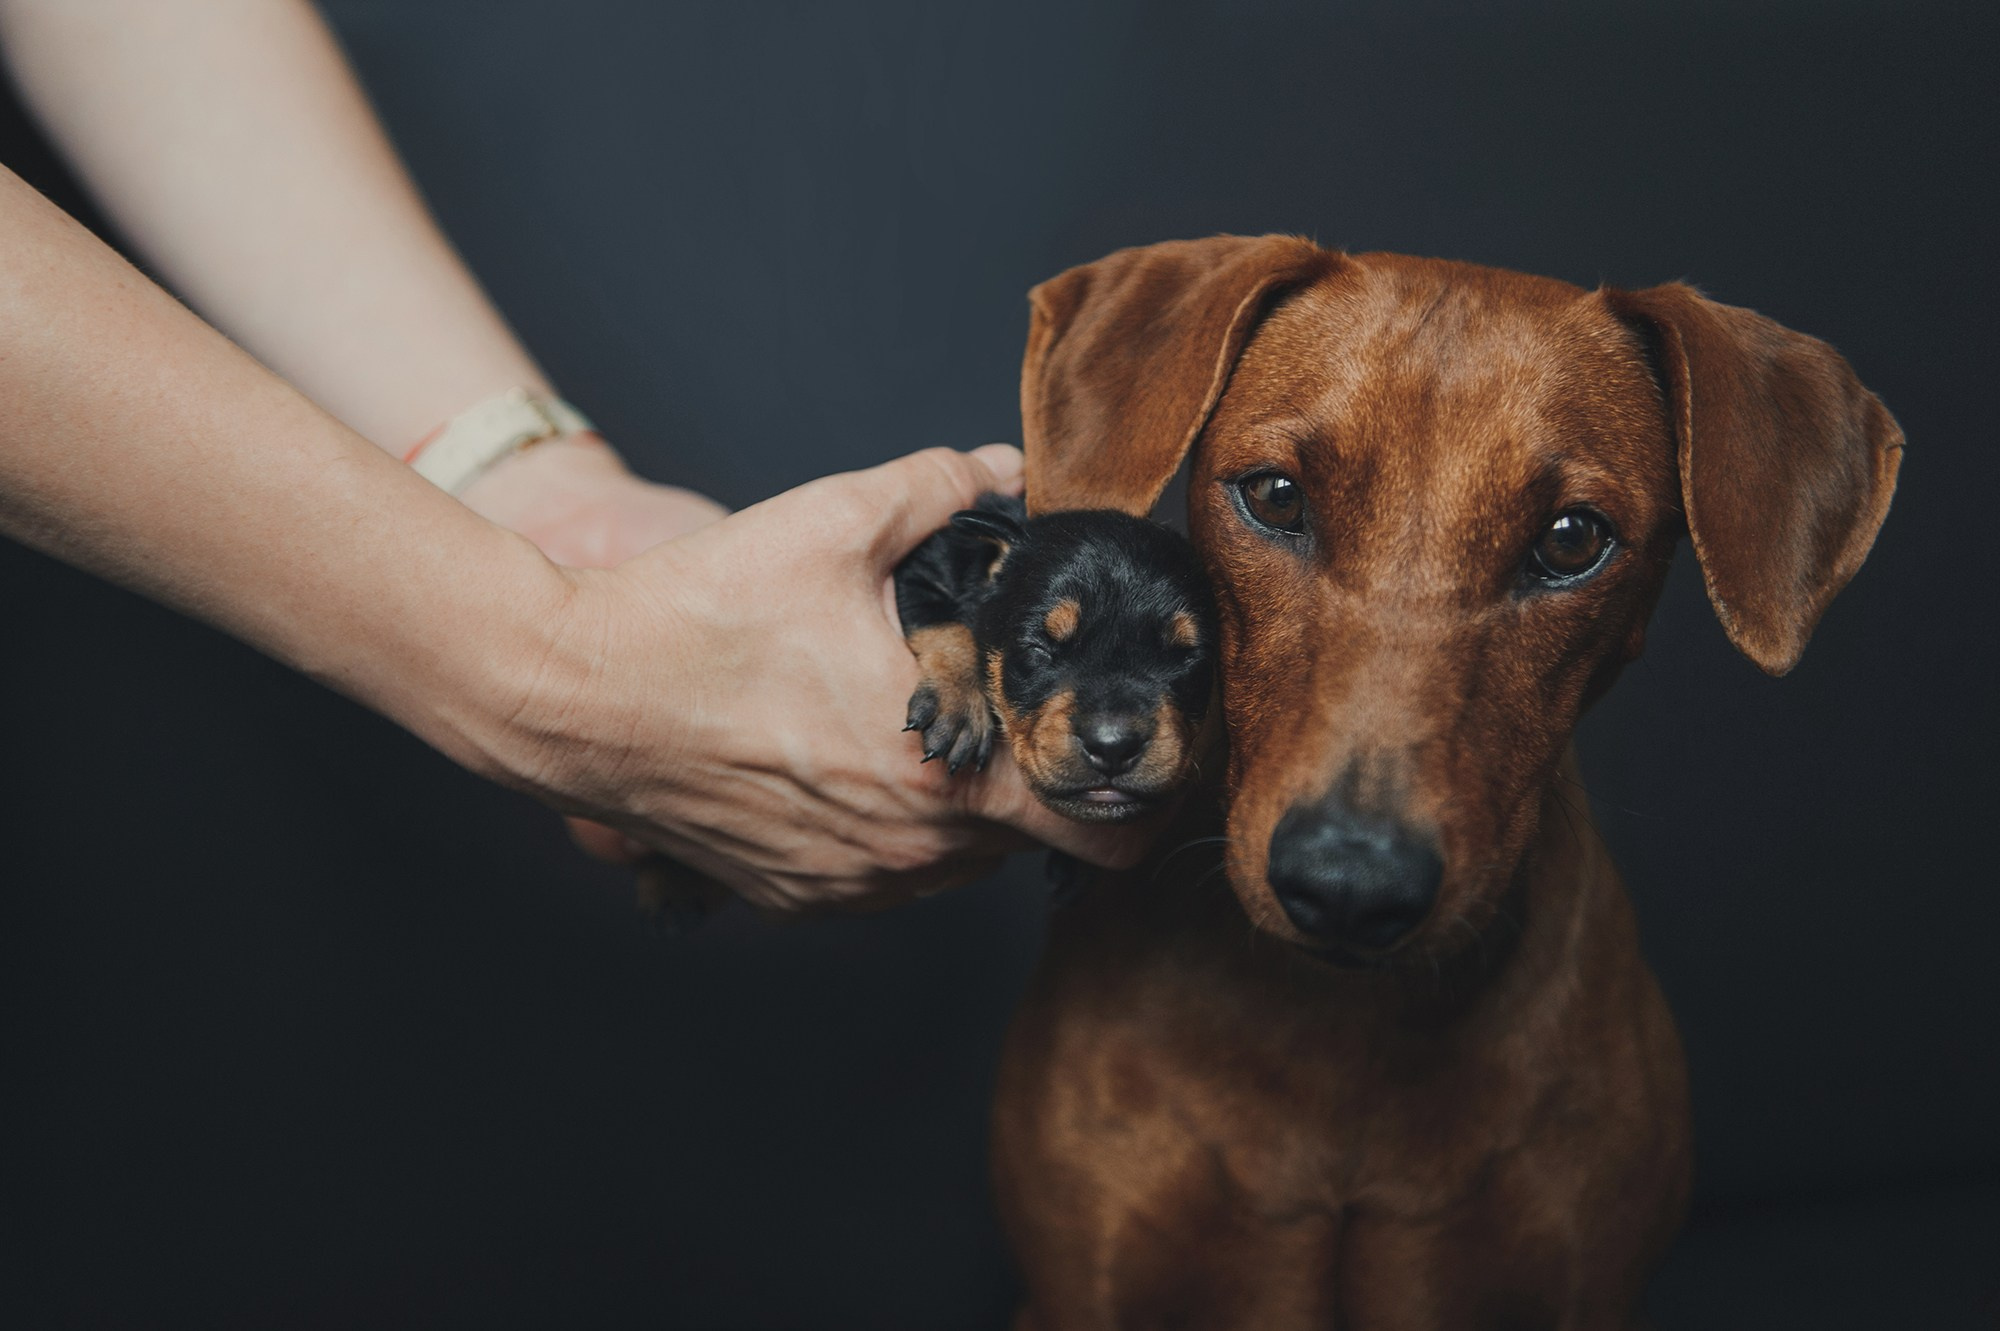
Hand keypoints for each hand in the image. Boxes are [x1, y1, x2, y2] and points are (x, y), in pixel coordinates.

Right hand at [494, 443, 1151, 913]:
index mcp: (943, 772)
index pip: (1102, 831)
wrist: (563, 695)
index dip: (1133, 790)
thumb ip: (939, 489)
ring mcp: (848, 885)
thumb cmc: (691, 617)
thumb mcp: (830, 522)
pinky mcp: (794, 896)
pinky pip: (885, 879)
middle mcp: (907, 851)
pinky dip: (893, 830)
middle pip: (1033, 839)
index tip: (1122, 745)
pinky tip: (852, 758)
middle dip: (1037, 778)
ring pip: (959, 863)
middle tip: (1008, 707)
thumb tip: (1004, 470)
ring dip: (965, 804)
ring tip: (917, 721)